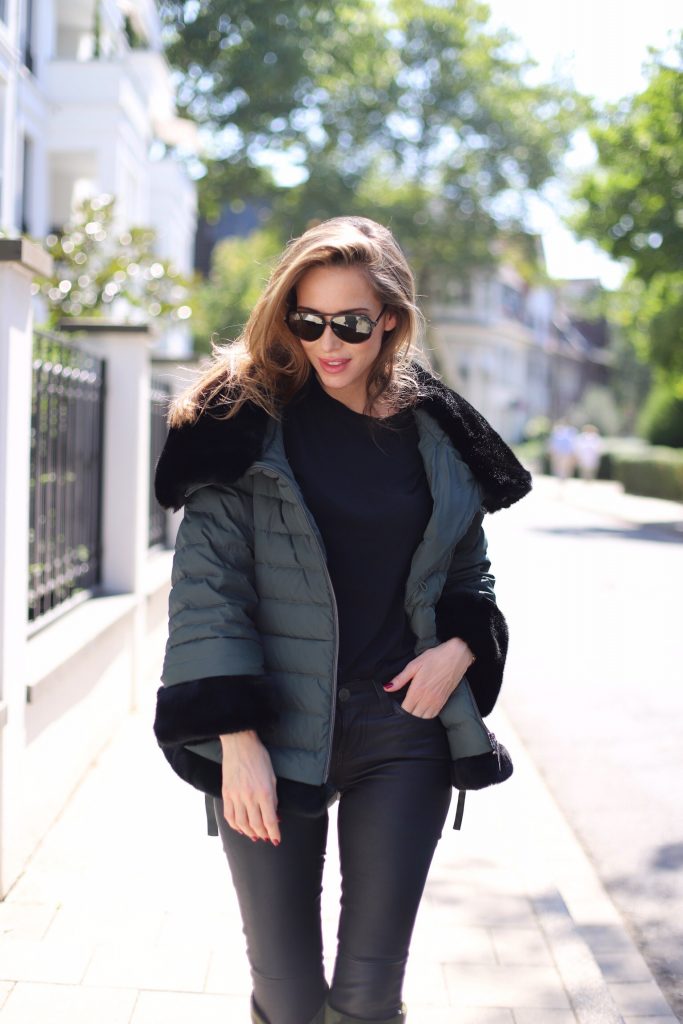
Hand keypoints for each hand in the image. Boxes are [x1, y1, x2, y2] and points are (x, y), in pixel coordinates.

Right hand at [220, 730, 280, 844]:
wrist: (240, 744)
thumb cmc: (259, 758)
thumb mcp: (272, 777)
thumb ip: (273, 798)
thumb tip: (274, 816)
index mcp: (264, 792)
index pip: (270, 820)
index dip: (274, 833)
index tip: (276, 839)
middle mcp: (250, 797)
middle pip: (256, 825)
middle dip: (263, 834)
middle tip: (266, 837)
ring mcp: (236, 796)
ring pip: (241, 824)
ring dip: (249, 833)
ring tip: (254, 835)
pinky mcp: (226, 793)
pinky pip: (229, 816)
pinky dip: (234, 825)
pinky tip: (240, 828)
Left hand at [383, 638, 474, 717]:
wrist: (456, 656)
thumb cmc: (434, 658)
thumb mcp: (414, 665)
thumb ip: (400, 679)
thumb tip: (387, 688)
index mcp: (418, 690)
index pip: (405, 709)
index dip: (399, 710)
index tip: (396, 705)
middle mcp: (427, 698)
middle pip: (414, 716)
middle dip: (407, 714)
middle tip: (404, 706)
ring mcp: (437, 701)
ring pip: (424, 718)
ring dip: (417, 716)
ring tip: (412, 709)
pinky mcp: (444, 701)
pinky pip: (433, 715)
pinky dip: (427, 715)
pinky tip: (423, 709)